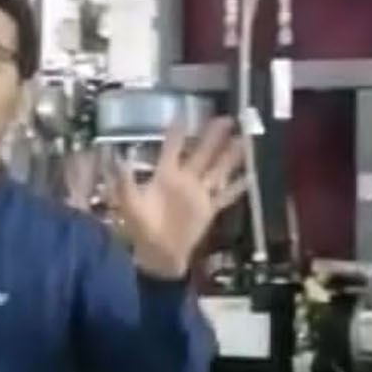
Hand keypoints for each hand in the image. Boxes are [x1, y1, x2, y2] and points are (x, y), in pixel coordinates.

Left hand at [110, 120, 246, 279]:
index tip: (185, 114)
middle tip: (227, 118)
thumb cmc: (141, 230)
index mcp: (165, 176)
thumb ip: (125, 182)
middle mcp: (184, 180)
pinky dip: (237, 188)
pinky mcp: (209, 210)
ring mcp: (198, 194)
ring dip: (231, 156)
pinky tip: (250, 177)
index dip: (178, 133)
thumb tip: (120, 158)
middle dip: (214, 137)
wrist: (158, 256)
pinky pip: (225, 197)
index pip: (172, 149)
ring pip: (218, 170)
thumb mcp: (129, 205)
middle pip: (202, 154)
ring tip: (245, 141)